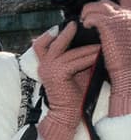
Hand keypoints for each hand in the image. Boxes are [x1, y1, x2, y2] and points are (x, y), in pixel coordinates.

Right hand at [33, 21, 100, 139]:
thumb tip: (88, 44)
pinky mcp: (57, 74)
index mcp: (44, 65)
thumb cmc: (72, 96)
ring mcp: (49, 69)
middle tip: (77, 24)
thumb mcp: (73, 72)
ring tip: (99, 44)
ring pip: (68, 52)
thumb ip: (75, 59)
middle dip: (65, 33)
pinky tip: (97, 56)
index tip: (62, 26)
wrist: (66, 114)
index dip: (48, 35)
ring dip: (86, 48)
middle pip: (50, 43)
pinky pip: (75, 61)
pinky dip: (88, 58)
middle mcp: (43, 66)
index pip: (40, 45)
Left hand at [81, 0, 130, 114]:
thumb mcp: (127, 43)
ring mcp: (121, 18)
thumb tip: (108, 29)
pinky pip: (92, 15)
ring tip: (83, 22)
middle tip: (87, 15)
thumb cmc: (129, 65)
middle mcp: (130, 15)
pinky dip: (87, 19)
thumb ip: (121, 31)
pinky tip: (85, 25)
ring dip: (88, 13)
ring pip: (98, 6)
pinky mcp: (109, 24)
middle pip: (109, 2)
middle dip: (96, 7)